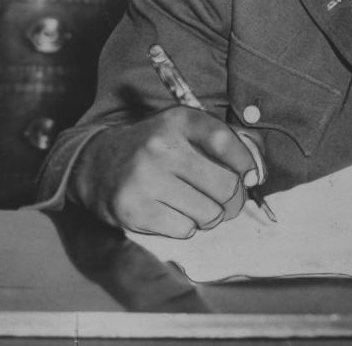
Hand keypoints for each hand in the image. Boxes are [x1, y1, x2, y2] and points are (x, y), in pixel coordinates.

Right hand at [69, 107, 265, 237]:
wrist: (95, 164)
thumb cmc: (155, 147)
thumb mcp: (185, 128)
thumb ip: (225, 142)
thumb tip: (256, 174)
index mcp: (179, 120)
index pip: (227, 142)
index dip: (247, 164)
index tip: (249, 177)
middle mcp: (162, 147)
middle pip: (225, 186)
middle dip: (233, 199)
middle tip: (227, 201)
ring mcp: (145, 180)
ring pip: (209, 214)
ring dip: (210, 216)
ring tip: (198, 206)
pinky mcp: (133, 210)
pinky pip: (185, 230)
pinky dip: (187, 227)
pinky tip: (174, 212)